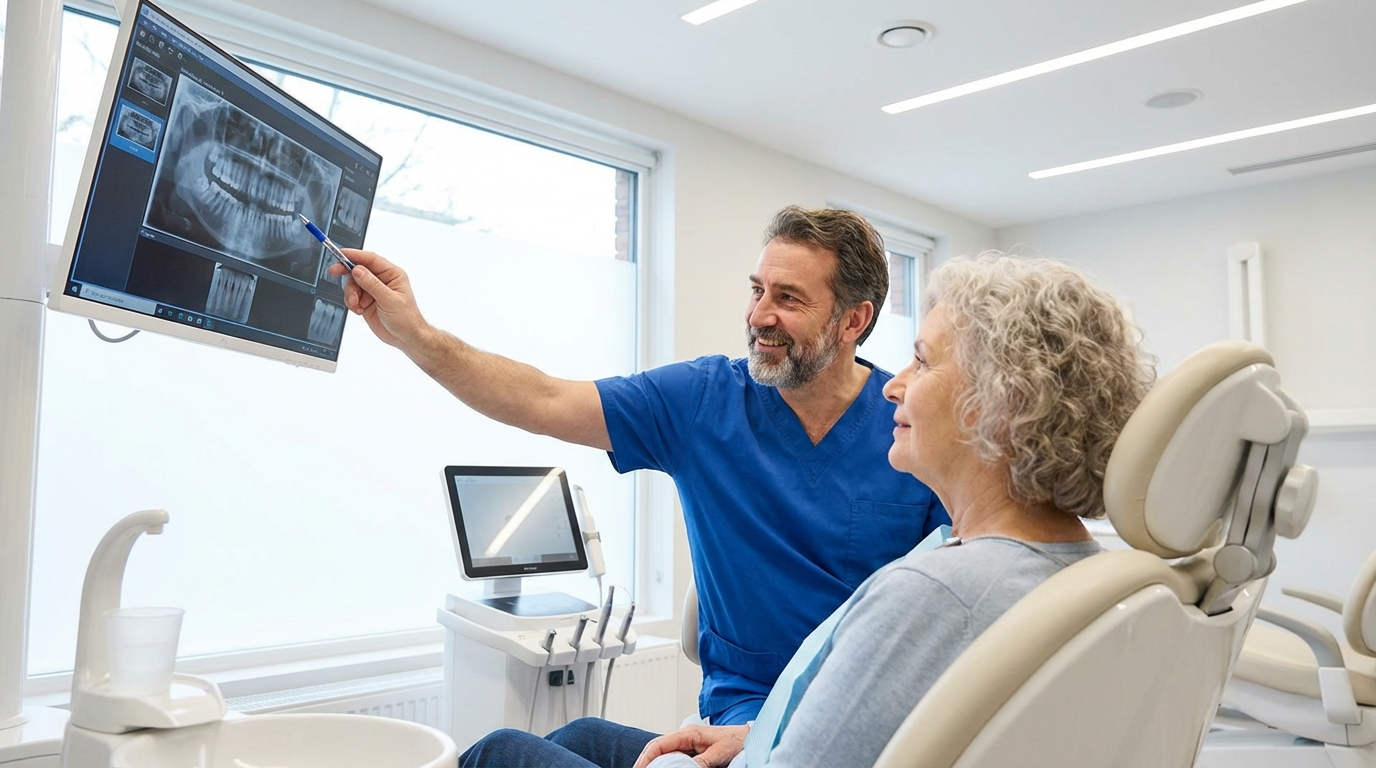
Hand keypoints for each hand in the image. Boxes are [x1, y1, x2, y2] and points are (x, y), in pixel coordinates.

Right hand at [330, 249, 426, 348]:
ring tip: (357, 305)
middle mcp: (382, 280)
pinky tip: (359, 310)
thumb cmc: (406, 319)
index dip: (355, 255)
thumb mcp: (389, 300)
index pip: (371, 259)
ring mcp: (373, 290)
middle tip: (334, 272)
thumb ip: (372, 284)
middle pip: (358, 269)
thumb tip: (358, 270)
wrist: (405, 337)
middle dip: (346, 272)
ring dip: (350, 294)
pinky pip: (352, 296)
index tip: (341, 253)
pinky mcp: (366, 301)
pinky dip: (351, 302)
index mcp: (392, 274)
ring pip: (353, 283)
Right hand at [633, 724, 748, 767]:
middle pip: (657, 748)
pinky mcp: (694, 750)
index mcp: (689, 733)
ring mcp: (689, 743)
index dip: (646, 758)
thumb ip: (701, 763)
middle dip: (645, 761)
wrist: (750, 738)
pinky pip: (674, 757)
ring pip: (664, 753)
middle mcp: (686, 737)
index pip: (659, 744)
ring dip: (654, 763)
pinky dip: (665, 764)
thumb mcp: (718, 754)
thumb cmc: (737, 742)